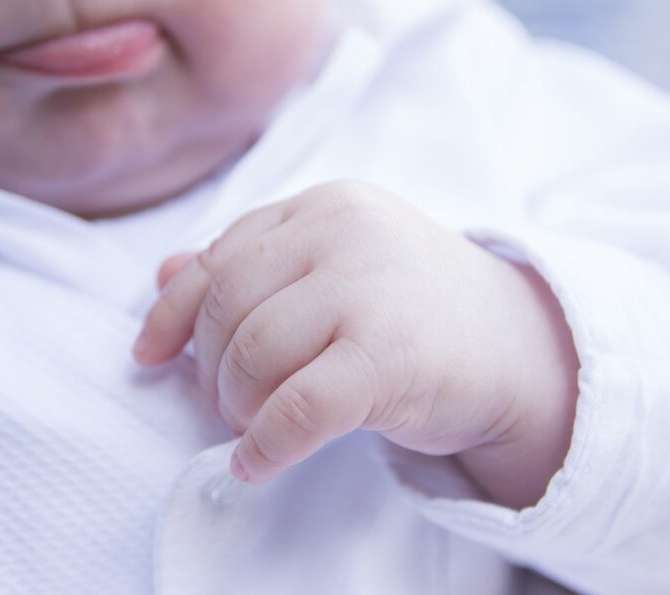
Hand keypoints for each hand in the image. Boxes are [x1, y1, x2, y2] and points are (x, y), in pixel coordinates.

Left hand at [134, 182, 577, 507]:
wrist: (520, 349)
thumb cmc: (416, 311)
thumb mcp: (334, 269)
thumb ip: (253, 264)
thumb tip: (161, 273)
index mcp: (325, 205)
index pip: (219, 257)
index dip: (173, 313)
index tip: (150, 355)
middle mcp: (344, 231)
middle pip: (227, 308)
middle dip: (212, 369)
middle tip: (232, 404)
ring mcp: (369, 288)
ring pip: (253, 356)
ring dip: (237, 407)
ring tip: (256, 425)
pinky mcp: (391, 355)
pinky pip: (296, 409)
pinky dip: (265, 444)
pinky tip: (258, 463)